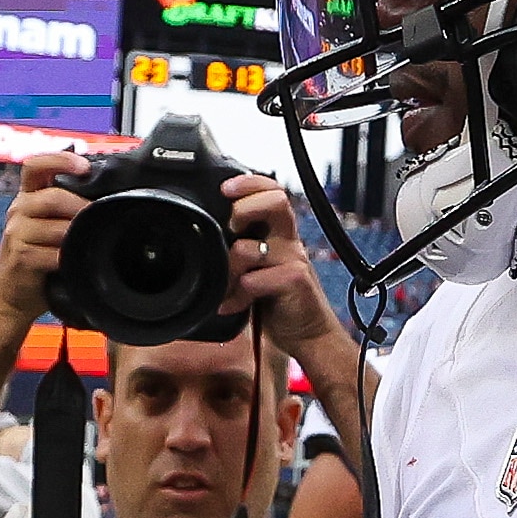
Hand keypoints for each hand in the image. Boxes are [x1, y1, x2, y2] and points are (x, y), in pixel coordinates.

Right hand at [0, 151, 86, 324]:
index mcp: (27, 198)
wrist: (11, 296)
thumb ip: (66, 210)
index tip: (83, 166)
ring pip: (56, 226)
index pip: (35, 165)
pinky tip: (73, 263)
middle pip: (52, 197)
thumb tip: (103, 198)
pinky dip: (67, 258)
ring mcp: (16, 233)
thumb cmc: (35, 260)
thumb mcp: (48, 228)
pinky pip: (53, 253)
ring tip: (87, 242)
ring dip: (76, 235)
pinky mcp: (20, 256)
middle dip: (80, 208)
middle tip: (97, 218)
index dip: (59, 160)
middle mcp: (18, 210)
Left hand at [219, 175, 342, 361]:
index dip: (250, 183)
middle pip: (275, 201)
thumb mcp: (258, 268)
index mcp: (280, 233)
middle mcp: (289, 241)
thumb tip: (209, 233)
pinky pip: (253, 280)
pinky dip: (237, 296)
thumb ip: (242, 248)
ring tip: (226, 286)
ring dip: (229, 269)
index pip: (272, 192)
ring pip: (250, 248)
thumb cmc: (278, 300)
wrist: (307, 334)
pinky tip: (235, 305)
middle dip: (243, 210)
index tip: (225, 189)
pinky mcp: (294, 281)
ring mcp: (293, 260)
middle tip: (231, 230)